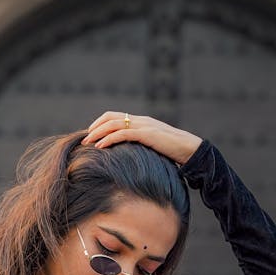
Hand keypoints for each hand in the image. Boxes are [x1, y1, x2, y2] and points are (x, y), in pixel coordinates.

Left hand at [81, 112, 201, 165]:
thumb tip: (130, 158)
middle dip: (94, 127)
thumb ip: (141, 147)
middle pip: (110, 117)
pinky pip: (122, 134)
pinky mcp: (146, 134)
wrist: (191, 149)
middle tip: (84, 140)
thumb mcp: (154, 147)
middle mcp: (140, 120)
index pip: (115, 116)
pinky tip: (100, 148)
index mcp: (141, 121)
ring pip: (113, 124)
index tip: (91, 136)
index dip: (100, 124)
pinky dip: (108, 139)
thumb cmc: (174, 152)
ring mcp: (143, 126)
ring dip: (97, 133)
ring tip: (87, 143)